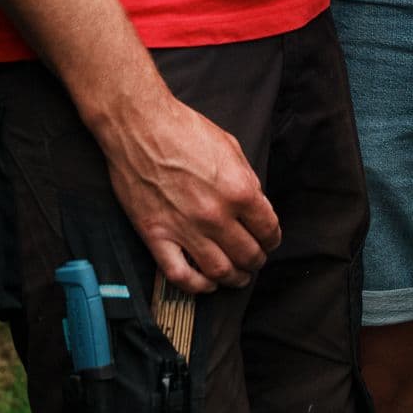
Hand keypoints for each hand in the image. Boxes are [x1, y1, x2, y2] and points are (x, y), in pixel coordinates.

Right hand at [102, 91, 280, 296]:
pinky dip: (197, 286)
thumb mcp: (230, 146)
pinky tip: (205, 284)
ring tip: (236, 276)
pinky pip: (180, 275)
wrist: (140, 126)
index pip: (268, 229)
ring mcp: (185, 228)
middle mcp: (216, 215)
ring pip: (219, 271)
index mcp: (239, 189)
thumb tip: (255, 204)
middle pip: (247, 254)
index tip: (269, 240)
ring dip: (233, 278)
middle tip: (254, 260)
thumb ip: (246, 178)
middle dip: (256, 260)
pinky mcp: (156, 235)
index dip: (272, 239)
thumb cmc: (184, 129)